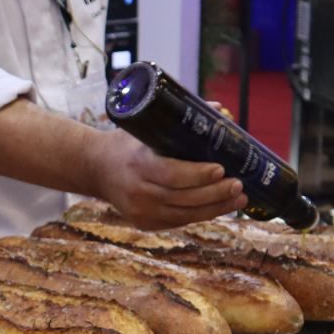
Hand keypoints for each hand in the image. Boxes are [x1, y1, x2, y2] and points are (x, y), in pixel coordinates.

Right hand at [89, 129, 247, 229]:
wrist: (95, 169)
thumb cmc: (126, 144)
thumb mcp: (145, 130)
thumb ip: (181, 121)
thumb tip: (220, 111)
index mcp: (137, 164)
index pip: (172, 174)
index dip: (198, 174)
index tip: (220, 168)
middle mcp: (138, 192)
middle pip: (183, 198)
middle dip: (215, 193)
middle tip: (238, 184)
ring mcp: (141, 211)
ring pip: (185, 215)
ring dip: (216, 208)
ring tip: (239, 198)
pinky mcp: (145, 223)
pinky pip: (179, 221)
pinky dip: (201, 214)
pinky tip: (219, 207)